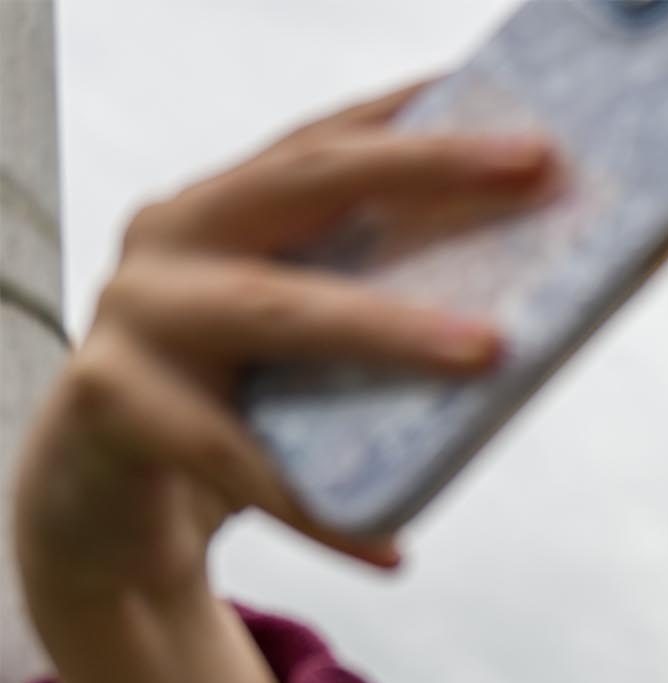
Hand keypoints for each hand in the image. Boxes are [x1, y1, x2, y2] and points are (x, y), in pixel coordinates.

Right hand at [12, 82, 553, 607]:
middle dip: (425, 168)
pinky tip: (391, 551)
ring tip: (488, 352)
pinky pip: (239, 464)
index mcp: (224, 207)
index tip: (528, 115)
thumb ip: (370, 309)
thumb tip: (536, 315)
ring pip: (280, 311)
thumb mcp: (297, 342)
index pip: (331, 140)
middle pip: (306, 183)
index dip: (425, 117)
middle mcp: (173, 237)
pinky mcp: (115, 404)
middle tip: (535, 170)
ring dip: (391, 329)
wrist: (99, 508)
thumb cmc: (227, 411)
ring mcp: (135, 314)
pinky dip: (322, 514)